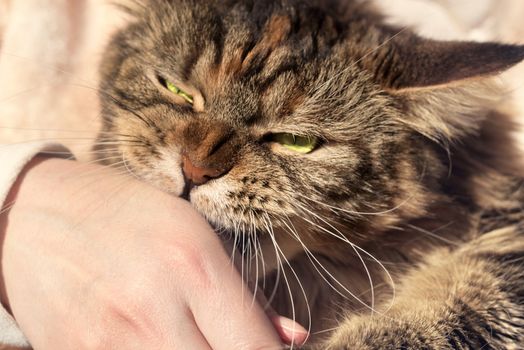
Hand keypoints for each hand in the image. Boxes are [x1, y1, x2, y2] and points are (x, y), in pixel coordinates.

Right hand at [0, 157, 306, 348]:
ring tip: (199, 340)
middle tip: (234, 342)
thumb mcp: (194, 231)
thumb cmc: (126, 214)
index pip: (256, 348)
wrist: (35, 216)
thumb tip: (293, 338)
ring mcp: (109, 343)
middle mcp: (154, 309)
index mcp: (193, 265)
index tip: (271, 349)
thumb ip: (244, 293)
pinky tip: (162, 344)